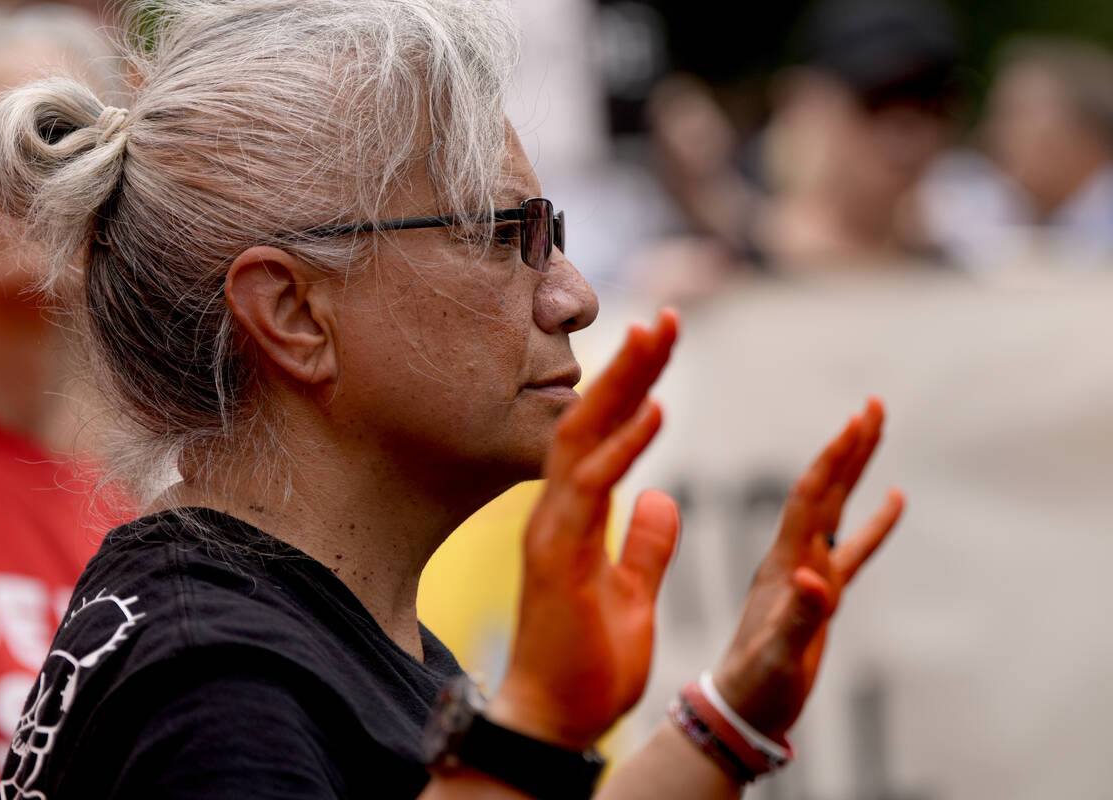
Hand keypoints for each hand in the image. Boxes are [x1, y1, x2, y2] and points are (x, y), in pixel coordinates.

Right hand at [488, 310, 680, 750]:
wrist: (555, 723)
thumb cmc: (588, 665)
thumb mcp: (632, 593)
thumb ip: (645, 544)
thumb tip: (661, 497)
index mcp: (577, 518)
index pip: (603, 437)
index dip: (632, 389)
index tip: (664, 348)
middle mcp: (557, 513)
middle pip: (590, 422)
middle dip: (629, 368)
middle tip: (666, 319)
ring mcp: (552, 531)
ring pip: (583, 438)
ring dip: (623, 385)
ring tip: (658, 337)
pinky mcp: (556, 558)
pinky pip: (591, 490)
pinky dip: (623, 447)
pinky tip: (656, 410)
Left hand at [713, 398, 904, 738]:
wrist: (742, 707)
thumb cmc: (757, 684)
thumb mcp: (778, 654)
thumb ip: (799, 617)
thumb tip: (816, 579)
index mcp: (784, 563)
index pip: (810, 498)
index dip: (834, 459)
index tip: (857, 421)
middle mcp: (794, 557)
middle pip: (824, 489)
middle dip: (849, 447)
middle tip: (874, 405)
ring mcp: (807, 571)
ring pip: (837, 509)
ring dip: (857, 470)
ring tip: (876, 429)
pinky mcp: (820, 593)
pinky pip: (852, 548)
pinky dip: (874, 523)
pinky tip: (894, 497)